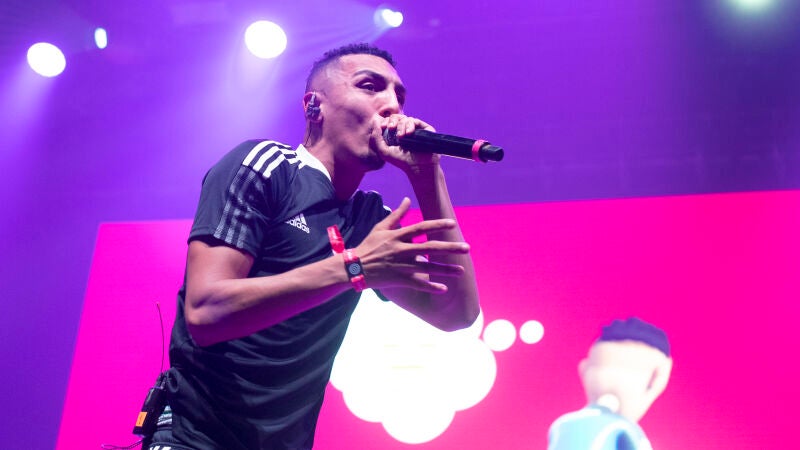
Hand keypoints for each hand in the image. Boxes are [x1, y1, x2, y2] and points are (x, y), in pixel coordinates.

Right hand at [354, 197, 468, 292]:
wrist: (353, 267)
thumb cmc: (368, 246)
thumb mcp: (380, 227)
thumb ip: (396, 215)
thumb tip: (407, 199)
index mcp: (398, 236)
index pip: (421, 227)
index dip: (437, 225)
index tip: (453, 224)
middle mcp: (401, 250)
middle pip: (430, 248)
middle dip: (450, 248)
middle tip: (466, 248)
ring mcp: (400, 266)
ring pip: (427, 268)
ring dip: (446, 270)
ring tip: (461, 271)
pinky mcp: (398, 279)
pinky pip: (417, 284)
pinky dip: (430, 287)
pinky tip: (444, 289)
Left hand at [372, 114, 439, 171]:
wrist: (416, 166)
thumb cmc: (400, 161)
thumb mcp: (383, 151)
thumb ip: (376, 137)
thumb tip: (375, 121)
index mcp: (395, 134)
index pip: (390, 122)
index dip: (386, 121)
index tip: (383, 127)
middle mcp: (406, 130)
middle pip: (397, 117)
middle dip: (393, 121)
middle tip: (391, 128)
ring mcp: (415, 129)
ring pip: (406, 119)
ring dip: (401, 126)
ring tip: (401, 137)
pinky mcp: (425, 129)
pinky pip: (415, 121)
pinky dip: (410, 125)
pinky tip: (409, 133)